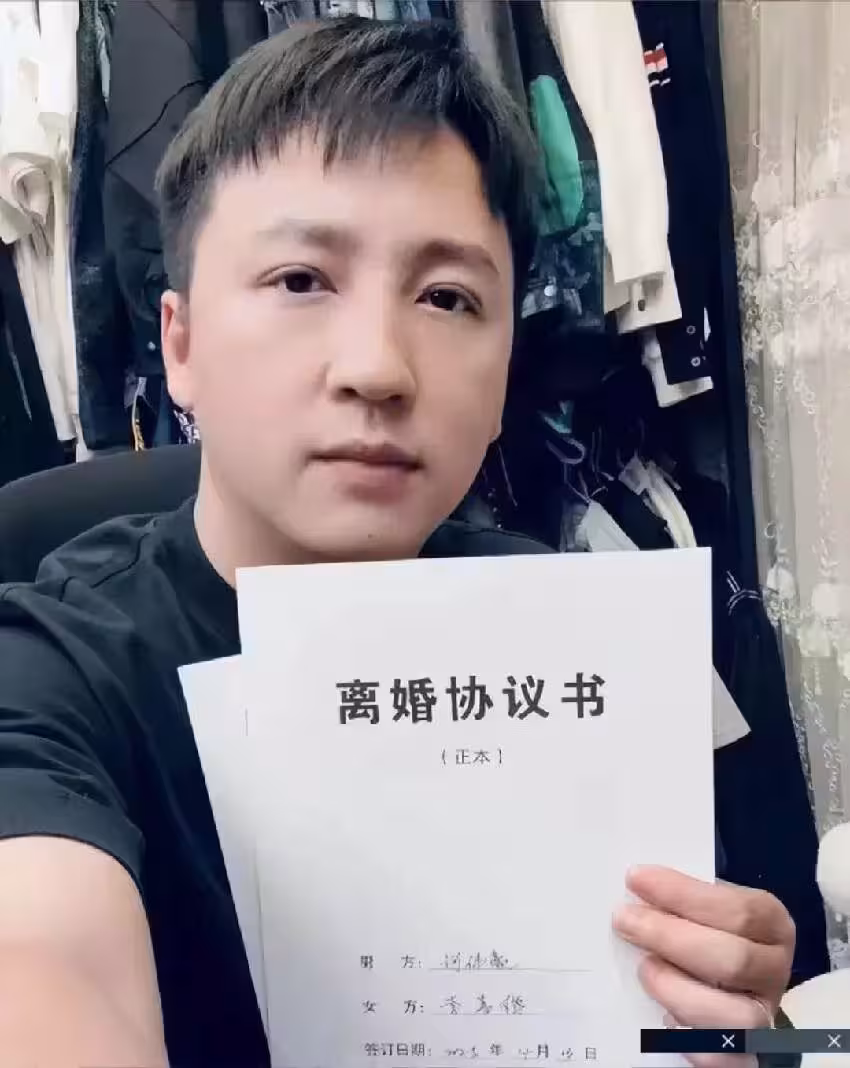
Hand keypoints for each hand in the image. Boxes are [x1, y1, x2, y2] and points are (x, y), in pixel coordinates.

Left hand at [613, 866, 794, 1067]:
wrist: (719, 984)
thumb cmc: (705, 931)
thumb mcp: (703, 908)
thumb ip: (682, 900)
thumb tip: (638, 885)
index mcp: (771, 925)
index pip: (737, 910)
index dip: (683, 894)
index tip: (637, 879)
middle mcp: (774, 971)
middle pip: (733, 958)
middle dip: (671, 937)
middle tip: (625, 920)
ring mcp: (763, 1017)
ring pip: (736, 1017)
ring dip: (680, 991)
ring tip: (645, 969)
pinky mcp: (744, 1053)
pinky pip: (725, 1060)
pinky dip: (693, 1041)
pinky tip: (665, 1019)